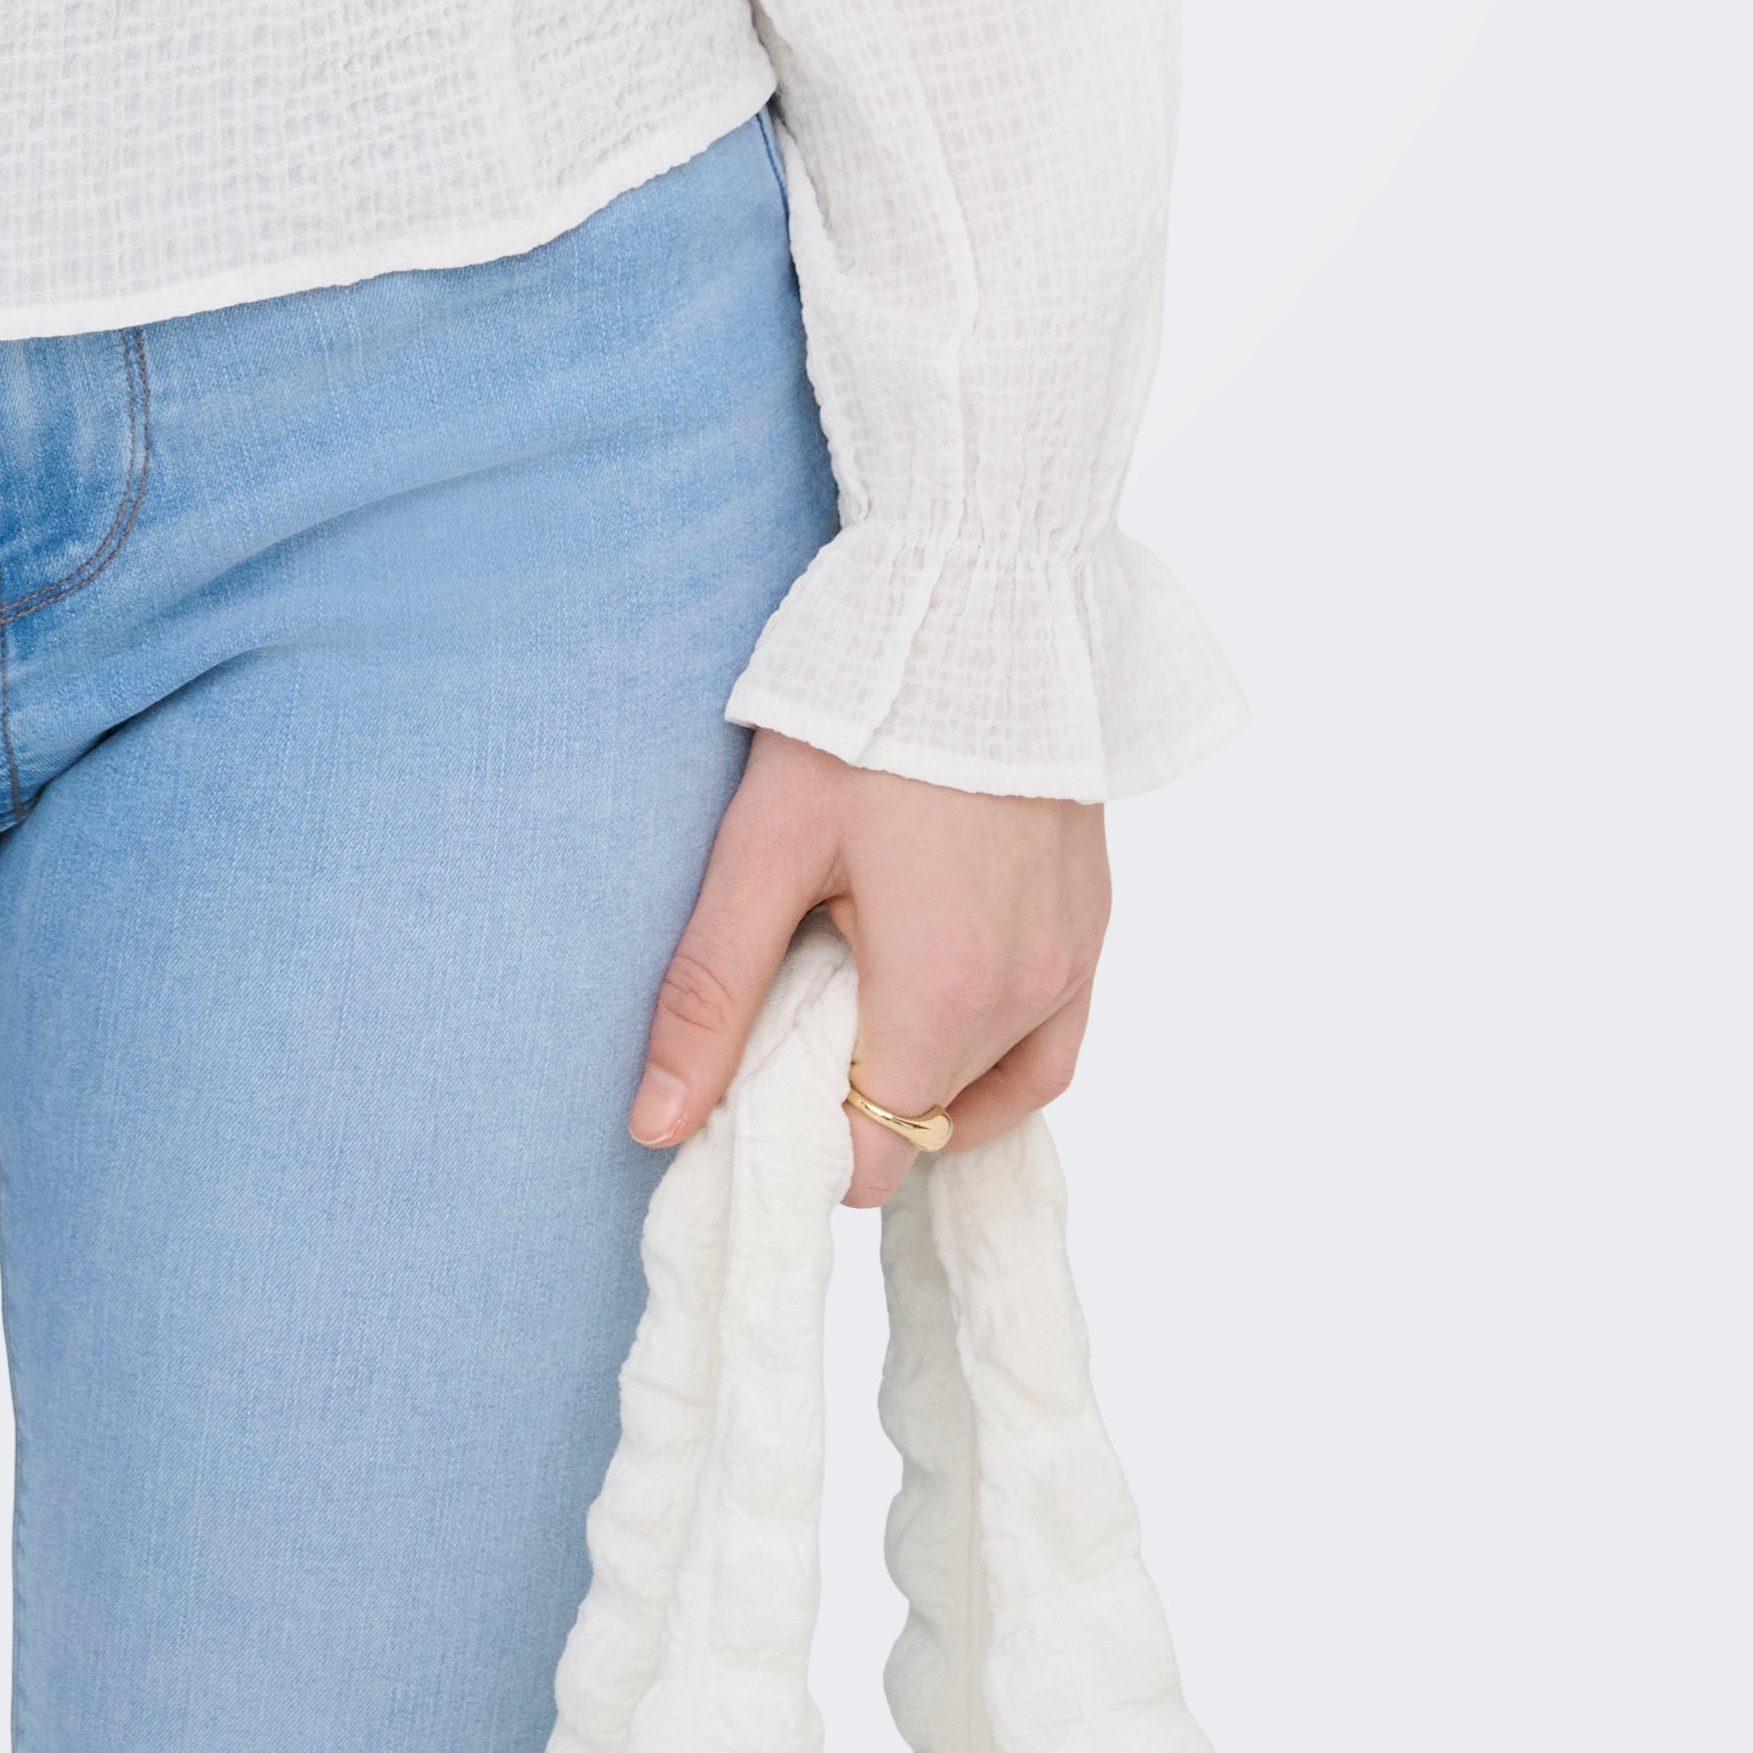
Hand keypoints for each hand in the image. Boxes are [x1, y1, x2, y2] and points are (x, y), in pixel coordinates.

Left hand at [630, 732, 1108, 1212]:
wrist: (982, 598)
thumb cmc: (864, 712)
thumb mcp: (764, 844)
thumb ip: (711, 992)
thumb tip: (655, 1126)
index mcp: (944, 994)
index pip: (871, 1153)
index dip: (802, 1130)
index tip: (757, 1058)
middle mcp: (1028, 999)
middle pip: (926, 1119)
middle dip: (853, 1086)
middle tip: (798, 984)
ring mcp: (1074, 964)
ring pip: (990, 1090)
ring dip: (923, 1068)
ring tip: (856, 976)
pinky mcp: (1096, 925)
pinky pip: (1050, 1045)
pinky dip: (994, 1052)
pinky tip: (938, 998)